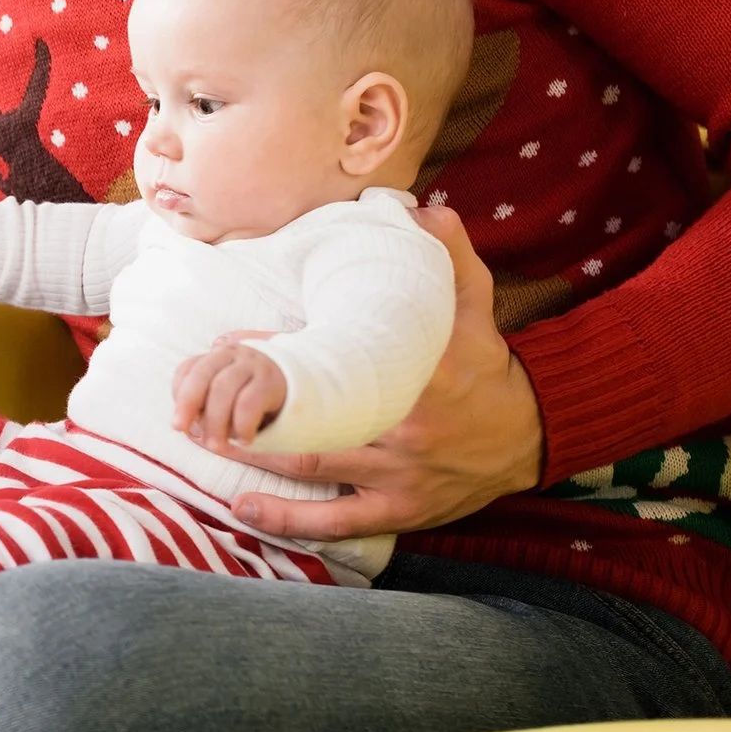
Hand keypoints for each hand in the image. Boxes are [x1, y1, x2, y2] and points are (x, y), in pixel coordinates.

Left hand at [172, 340, 288, 447]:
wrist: (309, 386)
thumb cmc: (260, 399)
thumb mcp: (231, 398)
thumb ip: (209, 406)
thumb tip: (188, 429)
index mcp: (218, 357)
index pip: (188, 368)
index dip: (179, 394)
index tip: (180, 422)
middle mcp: (234, 355)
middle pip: (202, 374)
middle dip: (187, 403)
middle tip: (180, 429)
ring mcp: (255, 365)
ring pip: (223, 388)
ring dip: (215, 421)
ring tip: (217, 446)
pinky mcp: (273, 381)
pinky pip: (248, 402)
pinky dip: (242, 425)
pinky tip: (245, 440)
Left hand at [224, 206, 545, 540]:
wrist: (532, 432)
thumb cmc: (486, 363)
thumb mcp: (472, 304)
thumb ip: (450, 253)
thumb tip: (425, 210)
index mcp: (417, 374)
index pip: (335, 361)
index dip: (276, 355)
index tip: (229, 347)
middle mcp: (405, 427)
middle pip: (314, 420)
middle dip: (252, 410)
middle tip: (199, 399)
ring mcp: (400, 474)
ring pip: (314, 468)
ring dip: (256, 457)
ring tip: (205, 441)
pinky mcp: (402, 509)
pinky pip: (339, 522)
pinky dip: (291, 521)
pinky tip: (245, 508)